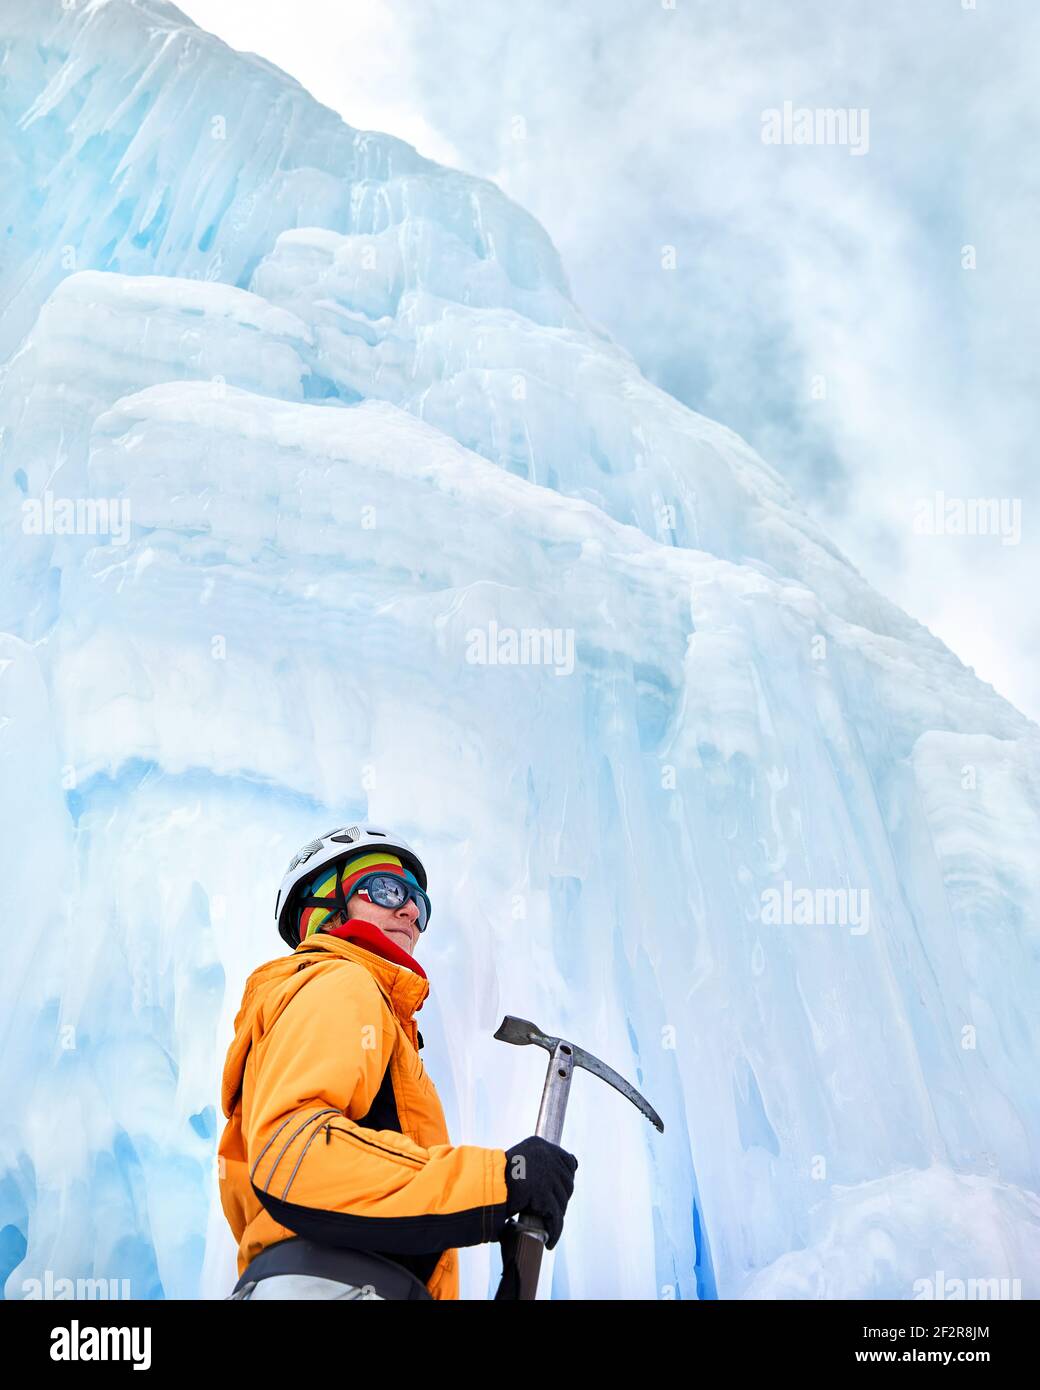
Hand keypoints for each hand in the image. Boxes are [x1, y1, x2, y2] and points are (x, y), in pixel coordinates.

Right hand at [503, 1135, 578, 1249]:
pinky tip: (550, 1241)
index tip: (557, 1192)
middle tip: (547, 1211)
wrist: (481, 1187)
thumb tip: (574, 1163)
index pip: (568, 1162)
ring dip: (556, 1215)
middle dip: (560, 1199)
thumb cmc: (496, 1178)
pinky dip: (554, 1231)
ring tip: (546, 1224)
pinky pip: (555, 1218)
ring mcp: (546, 1174)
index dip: (564, 1181)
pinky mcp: (543, 1194)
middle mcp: (546, 1155)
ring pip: (562, 1202)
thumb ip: (543, 1160)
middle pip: (567, 1183)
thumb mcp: (523, 1159)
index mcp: (540, 1145)